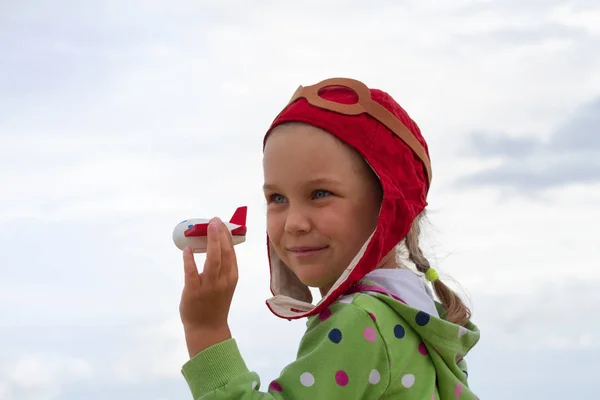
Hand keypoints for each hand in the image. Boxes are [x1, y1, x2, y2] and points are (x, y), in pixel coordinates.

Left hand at [179, 217, 238, 355]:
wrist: (207, 329)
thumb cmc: (215, 304)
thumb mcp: (225, 284)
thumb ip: (223, 267)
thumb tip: (216, 244)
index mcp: (232, 277)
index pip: (231, 253)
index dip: (227, 236)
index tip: (222, 223)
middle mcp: (223, 280)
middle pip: (223, 253)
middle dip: (219, 234)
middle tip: (214, 220)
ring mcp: (209, 286)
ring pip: (212, 260)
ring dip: (209, 242)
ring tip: (206, 227)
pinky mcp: (194, 291)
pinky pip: (191, 272)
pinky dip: (189, 259)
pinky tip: (187, 249)